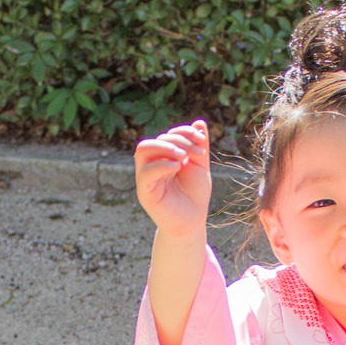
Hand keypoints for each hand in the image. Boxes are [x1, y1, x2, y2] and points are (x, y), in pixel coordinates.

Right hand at [133, 120, 211, 238]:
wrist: (192, 222)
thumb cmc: (195, 195)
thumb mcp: (200, 166)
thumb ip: (198, 146)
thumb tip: (199, 122)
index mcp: (163, 157)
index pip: (167, 135)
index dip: (183, 132)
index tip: (201, 140)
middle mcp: (152, 164)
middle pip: (156, 139)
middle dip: (178, 140)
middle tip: (198, 152)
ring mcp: (146, 177)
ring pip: (144, 149)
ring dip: (166, 148)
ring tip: (184, 157)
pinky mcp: (145, 191)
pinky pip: (146, 172)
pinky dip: (162, 165)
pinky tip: (178, 167)